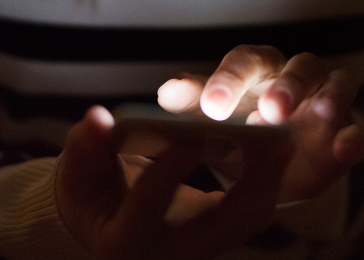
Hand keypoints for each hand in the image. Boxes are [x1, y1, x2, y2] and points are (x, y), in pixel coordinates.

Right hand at [55, 105, 292, 259]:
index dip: (168, 168)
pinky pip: (249, 213)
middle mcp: (167, 255)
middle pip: (220, 225)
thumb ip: (84, 147)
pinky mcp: (216, 237)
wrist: (101, 225)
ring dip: (269, 180)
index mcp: (124, 241)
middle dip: (251, 182)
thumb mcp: (77, 171)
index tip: (191, 132)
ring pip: (245, 221)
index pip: (149, 205)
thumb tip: (98, 118)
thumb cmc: (86, 192)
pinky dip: (265, 180)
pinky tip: (277, 144)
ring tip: (286, 137)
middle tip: (275, 138)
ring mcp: (197, 251)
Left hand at [157, 46, 363, 202]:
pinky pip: (359, 131)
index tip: (212, 108)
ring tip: (322, 112)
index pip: (245, 61)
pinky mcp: (343, 137)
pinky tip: (346, 146)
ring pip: (337, 83)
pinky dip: (356, 137)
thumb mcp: (209, 120)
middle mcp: (295, 78)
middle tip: (271, 111)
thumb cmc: (232, 131)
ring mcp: (324, 104)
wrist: (263, 173)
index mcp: (257, 69)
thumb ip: (191, 103)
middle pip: (298, 66)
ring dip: (331, 95)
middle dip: (288, 86)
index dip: (230, 81)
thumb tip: (166, 91)